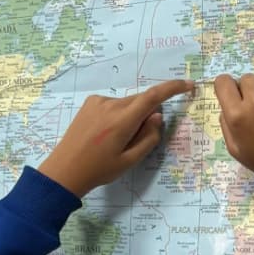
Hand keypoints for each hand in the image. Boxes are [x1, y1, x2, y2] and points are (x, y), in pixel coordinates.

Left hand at [39, 80, 193, 197]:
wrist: (65, 170)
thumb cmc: (99, 170)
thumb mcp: (129, 161)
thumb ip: (148, 138)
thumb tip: (158, 116)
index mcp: (122, 120)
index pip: (153, 97)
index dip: (173, 88)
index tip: (188, 85)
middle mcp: (111, 105)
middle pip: (141, 101)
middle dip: (146, 115)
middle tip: (135, 140)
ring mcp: (98, 101)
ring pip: (127, 103)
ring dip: (131, 116)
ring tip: (115, 141)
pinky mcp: (90, 102)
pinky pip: (114, 104)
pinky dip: (118, 114)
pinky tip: (105, 133)